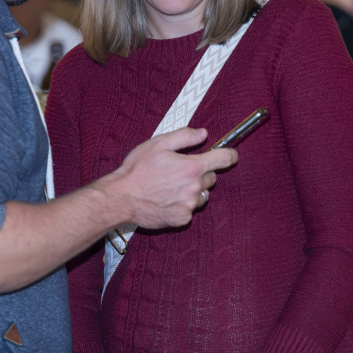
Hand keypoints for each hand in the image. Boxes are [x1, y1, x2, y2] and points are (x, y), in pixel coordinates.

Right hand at [107, 127, 236, 228]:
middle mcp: (194, 187)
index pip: (223, 159)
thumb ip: (184, 136)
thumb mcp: (158, 144)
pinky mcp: (182, 219)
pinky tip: (166, 199)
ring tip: (171, 186)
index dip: (229, 154)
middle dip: (201, 172)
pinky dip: (182, 204)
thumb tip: (203, 134)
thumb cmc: (137, 169)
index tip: (230, 154)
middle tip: (180, 170)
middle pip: (211, 178)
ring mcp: (189, 205)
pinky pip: (190, 209)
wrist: (122, 198)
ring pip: (202, 195)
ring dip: (193, 189)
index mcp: (192, 167)